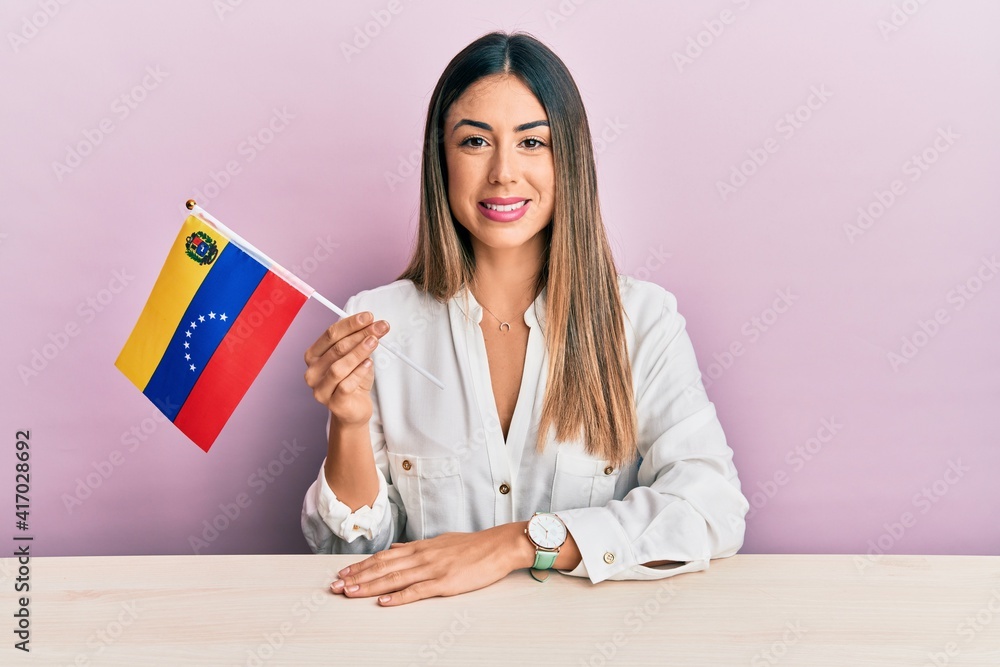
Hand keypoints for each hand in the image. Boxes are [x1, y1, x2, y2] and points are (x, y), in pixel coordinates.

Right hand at [303, 311, 389, 427]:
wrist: (354, 409)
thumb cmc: (353, 380)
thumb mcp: (355, 357)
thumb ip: (358, 341)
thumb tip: (373, 324)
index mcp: (314, 355)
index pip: (330, 334)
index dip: (350, 323)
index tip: (369, 317)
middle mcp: (312, 371)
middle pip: (337, 348)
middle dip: (360, 335)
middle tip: (380, 327)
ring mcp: (320, 389)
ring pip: (339, 366)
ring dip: (359, 351)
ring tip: (374, 342)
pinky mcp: (333, 403)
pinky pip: (345, 385)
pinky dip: (358, 373)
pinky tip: (368, 364)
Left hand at [329, 525, 529, 606]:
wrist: (498, 545)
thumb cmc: (472, 546)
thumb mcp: (439, 541)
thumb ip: (415, 547)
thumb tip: (394, 550)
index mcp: (420, 547)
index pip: (383, 557)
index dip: (361, 566)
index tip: (342, 573)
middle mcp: (422, 556)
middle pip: (383, 568)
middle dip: (357, 577)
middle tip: (335, 586)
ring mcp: (432, 569)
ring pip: (394, 579)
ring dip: (369, 586)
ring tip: (350, 592)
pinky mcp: (445, 583)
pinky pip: (417, 591)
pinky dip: (398, 597)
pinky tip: (383, 602)